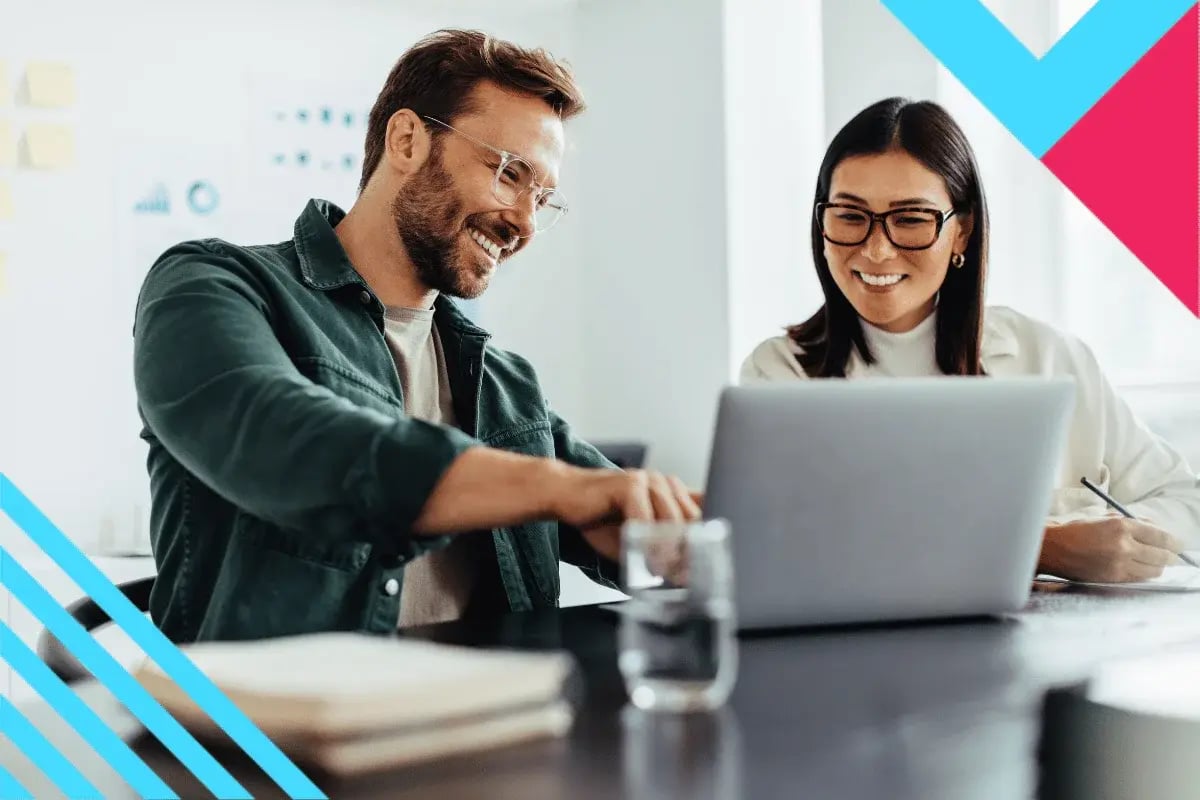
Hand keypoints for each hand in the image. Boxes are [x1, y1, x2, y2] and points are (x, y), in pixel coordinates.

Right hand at [549, 467, 701, 562]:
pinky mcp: (630, 483)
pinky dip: (645, 541)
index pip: (703, 514)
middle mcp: (665, 483)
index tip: (701, 567)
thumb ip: (661, 550)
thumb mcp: (638, 539)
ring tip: (662, 571)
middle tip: (682, 576)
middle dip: (688, 551)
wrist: (564, 496)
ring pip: (671, 520)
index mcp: (672, 493)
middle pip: (692, 520)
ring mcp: (649, 480)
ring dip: (668, 550)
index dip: (705, 541)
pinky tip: (642, 557)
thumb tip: (684, 575)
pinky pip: (645, 517)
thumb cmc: (600, 517)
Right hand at [1039, 515, 1185, 582]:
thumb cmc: (1076, 530)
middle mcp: (1122, 545)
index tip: (1178, 544)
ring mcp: (1118, 564)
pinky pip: (1139, 578)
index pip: (1160, 536)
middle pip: (1162, 555)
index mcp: (1120, 525)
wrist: (1053, 548)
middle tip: (1173, 556)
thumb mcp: (1103, 518)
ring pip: (1154, 570)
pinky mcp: (1113, 578)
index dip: (1174, 542)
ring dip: (1158, 566)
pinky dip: (1144, 574)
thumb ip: (1131, 522)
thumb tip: (1155, 529)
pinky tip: (1141, 568)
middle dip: (1171, 556)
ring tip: (1156, 562)